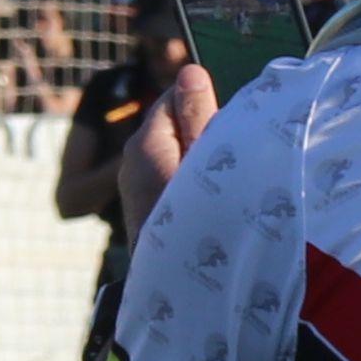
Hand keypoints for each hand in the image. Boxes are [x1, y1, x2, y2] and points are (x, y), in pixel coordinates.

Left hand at [122, 58, 216, 225]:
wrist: (178, 287)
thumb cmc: (199, 220)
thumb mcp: (207, 160)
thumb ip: (197, 116)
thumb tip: (189, 72)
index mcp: (144, 142)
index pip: (175, 96)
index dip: (204, 105)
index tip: (228, 127)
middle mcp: (131, 160)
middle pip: (173, 125)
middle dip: (202, 132)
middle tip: (229, 159)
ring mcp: (133, 185)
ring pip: (171, 153)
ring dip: (197, 159)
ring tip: (221, 184)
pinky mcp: (141, 207)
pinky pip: (167, 178)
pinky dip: (187, 182)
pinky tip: (205, 203)